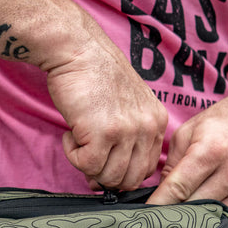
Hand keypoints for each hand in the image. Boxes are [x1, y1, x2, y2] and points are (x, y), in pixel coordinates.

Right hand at [45, 29, 167, 190]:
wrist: (77, 49)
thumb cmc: (95, 75)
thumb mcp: (127, 106)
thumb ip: (128, 138)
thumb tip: (110, 177)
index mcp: (156, 121)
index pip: (146, 170)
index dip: (121, 173)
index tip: (104, 163)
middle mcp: (147, 127)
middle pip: (128, 179)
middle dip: (104, 175)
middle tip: (87, 155)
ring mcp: (127, 131)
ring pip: (109, 176)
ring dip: (87, 165)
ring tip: (79, 139)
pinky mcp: (103, 133)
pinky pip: (87, 165)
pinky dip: (73, 155)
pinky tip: (70, 134)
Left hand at [146, 80, 227, 217]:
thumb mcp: (191, 130)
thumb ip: (171, 163)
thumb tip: (158, 193)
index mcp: (212, 151)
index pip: (176, 190)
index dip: (156, 206)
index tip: (141, 217)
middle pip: (191, 209)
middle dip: (170, 215)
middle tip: (153, 220)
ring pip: (208, 219)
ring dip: (189, 221)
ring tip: (173, 220)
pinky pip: (224, 219)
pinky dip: (208, 220)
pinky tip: (197, 215)